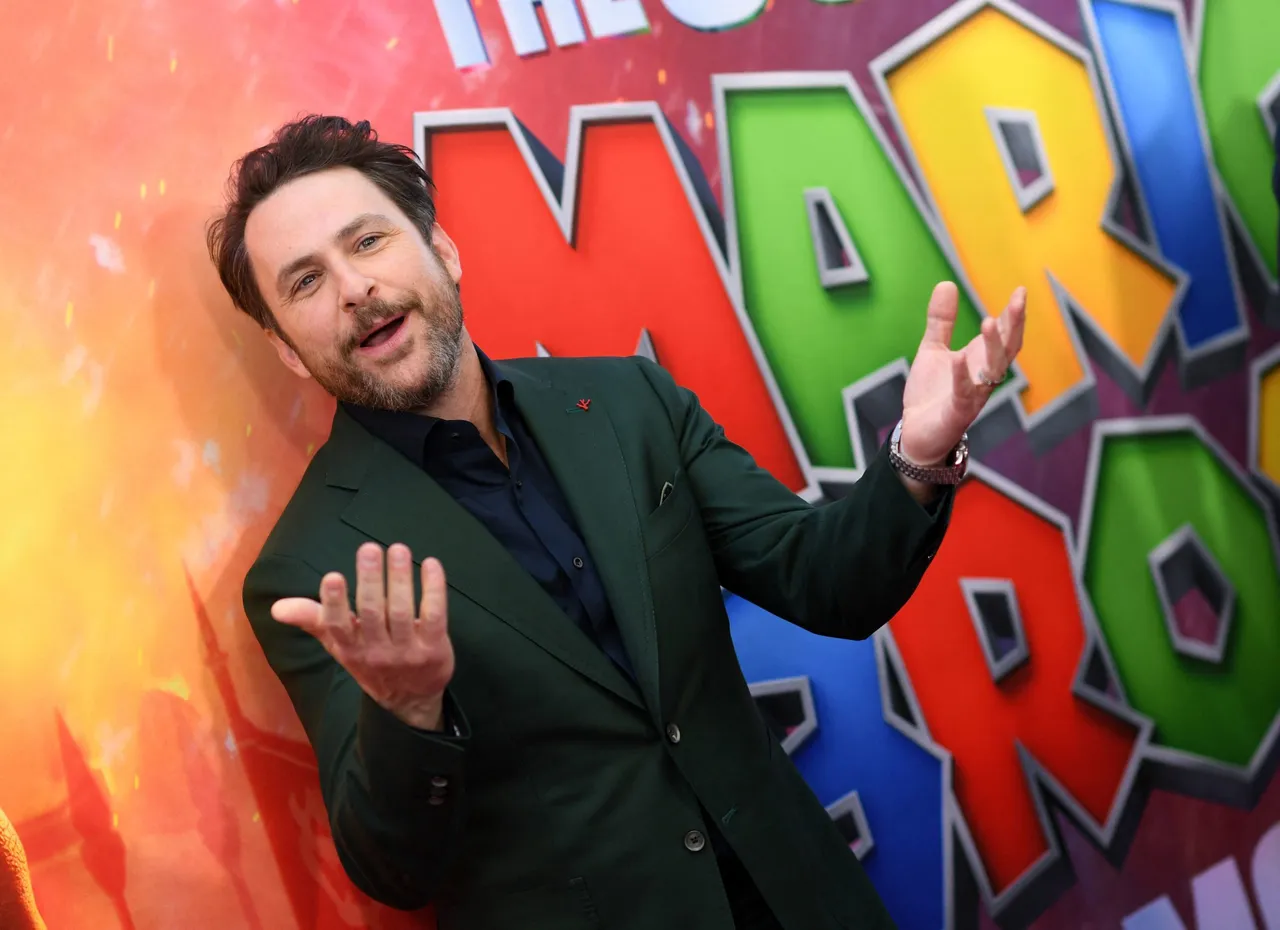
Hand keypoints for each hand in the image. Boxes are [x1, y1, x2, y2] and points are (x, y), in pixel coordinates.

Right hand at [271, 542, 454, 730]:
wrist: (410, 699)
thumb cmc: (370, 660)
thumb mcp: (339, 645)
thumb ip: (312, 620)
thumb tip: (277, 607)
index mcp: (350, 649)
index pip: (338, 627)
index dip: (335, 603)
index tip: (332, 576)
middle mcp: (377, 651)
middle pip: (372, 614)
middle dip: (370, 580)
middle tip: (369, 548)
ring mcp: (407, 652)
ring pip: (401, 612)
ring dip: (399, 579)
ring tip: (398, 549)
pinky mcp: (434, 648)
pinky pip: (434, 616)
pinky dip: (434, 589)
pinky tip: (432, 565)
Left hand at [899, 281, 1026, 465]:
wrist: (916, 433)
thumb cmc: (932, 393)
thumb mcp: (933, 349)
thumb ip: (942, 321)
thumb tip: (946, 284)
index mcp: (980, 360)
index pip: (1004, 334)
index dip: (1014, 314)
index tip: (1021, 290)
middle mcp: (983, 377)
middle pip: (1007, 349)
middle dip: (1014, 325)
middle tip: (1019, 299)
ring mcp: (973, 395)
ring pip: (992, 371)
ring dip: (993, 347)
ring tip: (989, 321)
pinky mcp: (957, 413)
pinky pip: (963, 393)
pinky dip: (962, 377)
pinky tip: (959, 359)